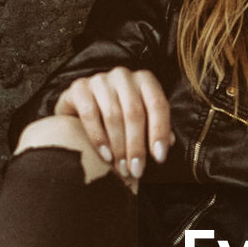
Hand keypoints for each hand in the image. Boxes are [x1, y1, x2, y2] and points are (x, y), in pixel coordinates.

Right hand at [54, 67, 173, 182]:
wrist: (80, 114)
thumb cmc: (119, 122)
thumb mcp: (141, 124)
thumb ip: (156, 131)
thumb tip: (169, 142)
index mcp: (145, 81)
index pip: (158, 105)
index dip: (160, 132)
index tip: (159, 158)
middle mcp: (124, 76)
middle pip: (134, 113)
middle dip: (136, 146)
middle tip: (136, 171)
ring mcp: (100, 79)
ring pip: (113, 115)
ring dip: (119, 147)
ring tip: (121, 168)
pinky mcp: (79, 87)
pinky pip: (90, 114)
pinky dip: (98, 138)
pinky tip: (105, 156)